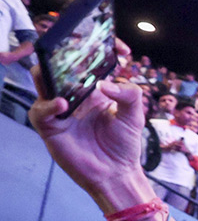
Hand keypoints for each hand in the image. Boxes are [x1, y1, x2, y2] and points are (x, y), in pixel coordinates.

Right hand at [28, 43, 148, 204]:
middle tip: (72, 50)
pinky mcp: (51, 127)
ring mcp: (60, 110)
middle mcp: (74, 95)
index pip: (88, 61)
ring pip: (42, 82)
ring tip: (66, 81)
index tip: (118, 47)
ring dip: (49, 76)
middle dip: (62, 54)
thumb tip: (103, 83)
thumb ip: (130, 94)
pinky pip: (40, 111)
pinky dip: (48, 105)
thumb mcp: (134, 116)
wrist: (116, 174)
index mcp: (93, 89)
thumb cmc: (124, 145)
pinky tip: (61, 104)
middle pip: (58, 65)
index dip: (98, 49)